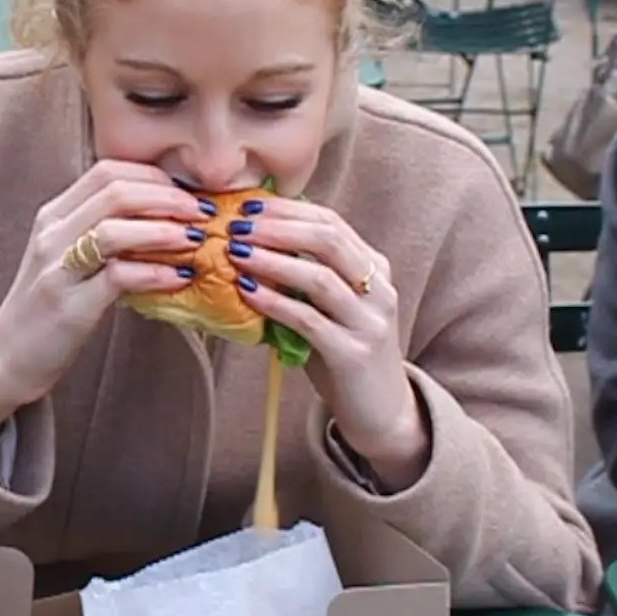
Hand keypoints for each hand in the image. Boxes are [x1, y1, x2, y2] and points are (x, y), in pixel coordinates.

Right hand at [0, 160, 209, 439]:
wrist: (7, 357)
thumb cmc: (49, 306)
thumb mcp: (70, 258)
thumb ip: (105, 233)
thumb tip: (166, 218)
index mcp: (54, 215)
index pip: (107, 172)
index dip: (154, 176)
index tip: (188, 192)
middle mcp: (52, 234)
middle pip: (115, 191)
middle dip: (168, 197)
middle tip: (203, 212)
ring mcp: (58, 268)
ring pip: (115, 229)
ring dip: (164, 230)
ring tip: (196, 239)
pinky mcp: (69, 305)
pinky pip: (118, 277)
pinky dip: (156, 272)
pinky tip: (180, 277)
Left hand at [225, 198, 430, 490]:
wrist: (380, 410)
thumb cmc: (344, 351)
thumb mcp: (331, 307)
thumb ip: (305, 276)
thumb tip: (249, 242)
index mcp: (375, 267)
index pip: (331, 222)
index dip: (287, 210)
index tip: (248, 205)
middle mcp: (378, 288)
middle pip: (328, 239)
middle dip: (277, 227)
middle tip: (237, 224)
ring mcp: (369, 321)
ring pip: (319, 277)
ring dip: (271, 260)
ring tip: (235, 252)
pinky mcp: (353, 353)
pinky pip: (309, 320)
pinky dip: (275, 302)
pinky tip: (247, 292)